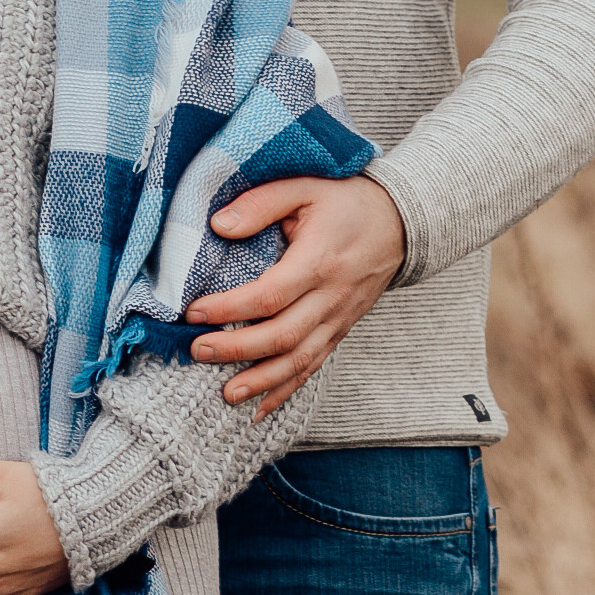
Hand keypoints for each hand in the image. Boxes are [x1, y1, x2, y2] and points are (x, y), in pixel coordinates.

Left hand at [187, 172, 405, 418]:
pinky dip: (287, 390)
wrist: (401, 222)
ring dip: (262, 381)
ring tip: (227, 394)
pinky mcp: (341, 329)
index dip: (231, 308)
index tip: (194, 312)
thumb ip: (261, 204)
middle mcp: (331, 297)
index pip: (270, 294)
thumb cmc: (347, 201)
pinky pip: (314, 365)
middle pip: (283, 335)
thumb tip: (218, 225)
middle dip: (237, 350)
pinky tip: (260, 408)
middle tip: (197, 352)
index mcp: (319, 261)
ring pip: (300, 360)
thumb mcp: (304, 187)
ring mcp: (339, 318)